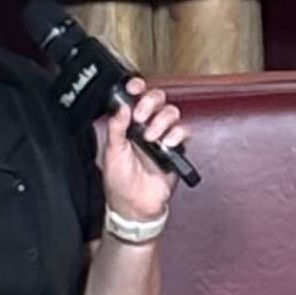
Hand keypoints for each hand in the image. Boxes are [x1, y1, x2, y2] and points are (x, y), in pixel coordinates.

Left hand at [95, 78, 185, 221]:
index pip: (136, 98)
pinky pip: (184, 132)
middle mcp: (146, 127)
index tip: (134, 88)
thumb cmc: (120, 182)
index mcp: (128, 125)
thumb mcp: (111, 152)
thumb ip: (115, 127)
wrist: (134, 206)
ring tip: (151, 137)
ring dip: (161, 121)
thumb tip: (121, 107)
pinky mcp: (176, 150)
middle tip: (141, 117)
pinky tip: (166, 144)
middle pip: (157, 99)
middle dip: (150, 103)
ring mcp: (162, 137)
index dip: (137, 88)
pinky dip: (177, 135)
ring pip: (171, 113)